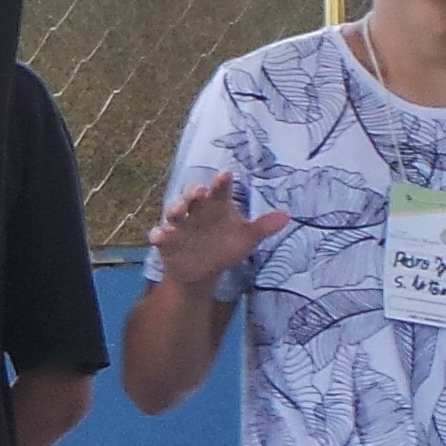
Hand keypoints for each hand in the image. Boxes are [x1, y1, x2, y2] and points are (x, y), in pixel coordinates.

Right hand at [146, 170, 291, 283]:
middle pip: (192, 195)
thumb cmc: (225, 246)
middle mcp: (197, 210)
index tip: (225, 174)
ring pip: (174, 211)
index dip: (221, 182)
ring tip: (179, 210)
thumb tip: (287, 216)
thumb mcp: (247, 237)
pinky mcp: (166, 241)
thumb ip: (264, 226)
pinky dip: (158, 235)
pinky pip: (159, 235)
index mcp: (217, 205)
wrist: (202, 270)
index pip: (220, 190)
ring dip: (175, 208)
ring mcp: (180, 225)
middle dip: (193, 191)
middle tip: (200, 191)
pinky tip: (160, 236)